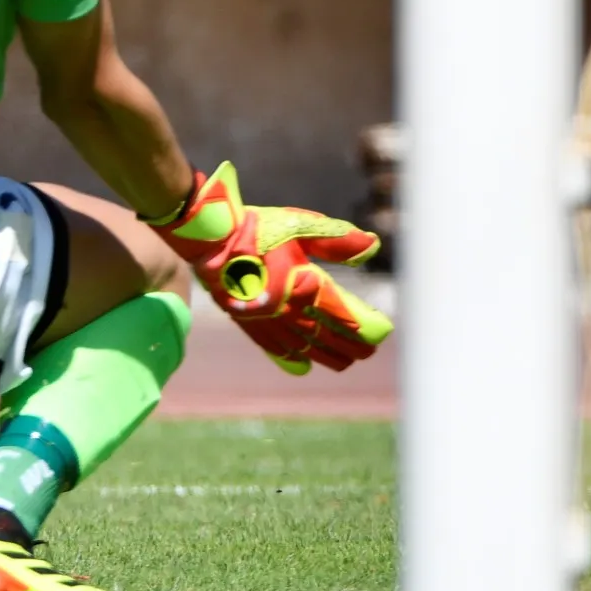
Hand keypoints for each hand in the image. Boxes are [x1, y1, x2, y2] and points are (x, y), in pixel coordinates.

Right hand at [146, 162, 391, 374]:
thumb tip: (373, 244)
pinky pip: (276, 349)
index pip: (345, 319)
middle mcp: (291, 312)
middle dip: (351, 348)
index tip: (380, 333)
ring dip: (328, 357)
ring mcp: (269, 322)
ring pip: (306, 350)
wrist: (210, 240)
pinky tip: (302, 363)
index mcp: (307, 288)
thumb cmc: (259, 229)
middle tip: (366, 351)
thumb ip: (338, 241)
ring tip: (342, 361)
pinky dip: (294, 359)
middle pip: (329, 340)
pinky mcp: (249, 324)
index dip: (366, 330)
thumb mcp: (300, 227)